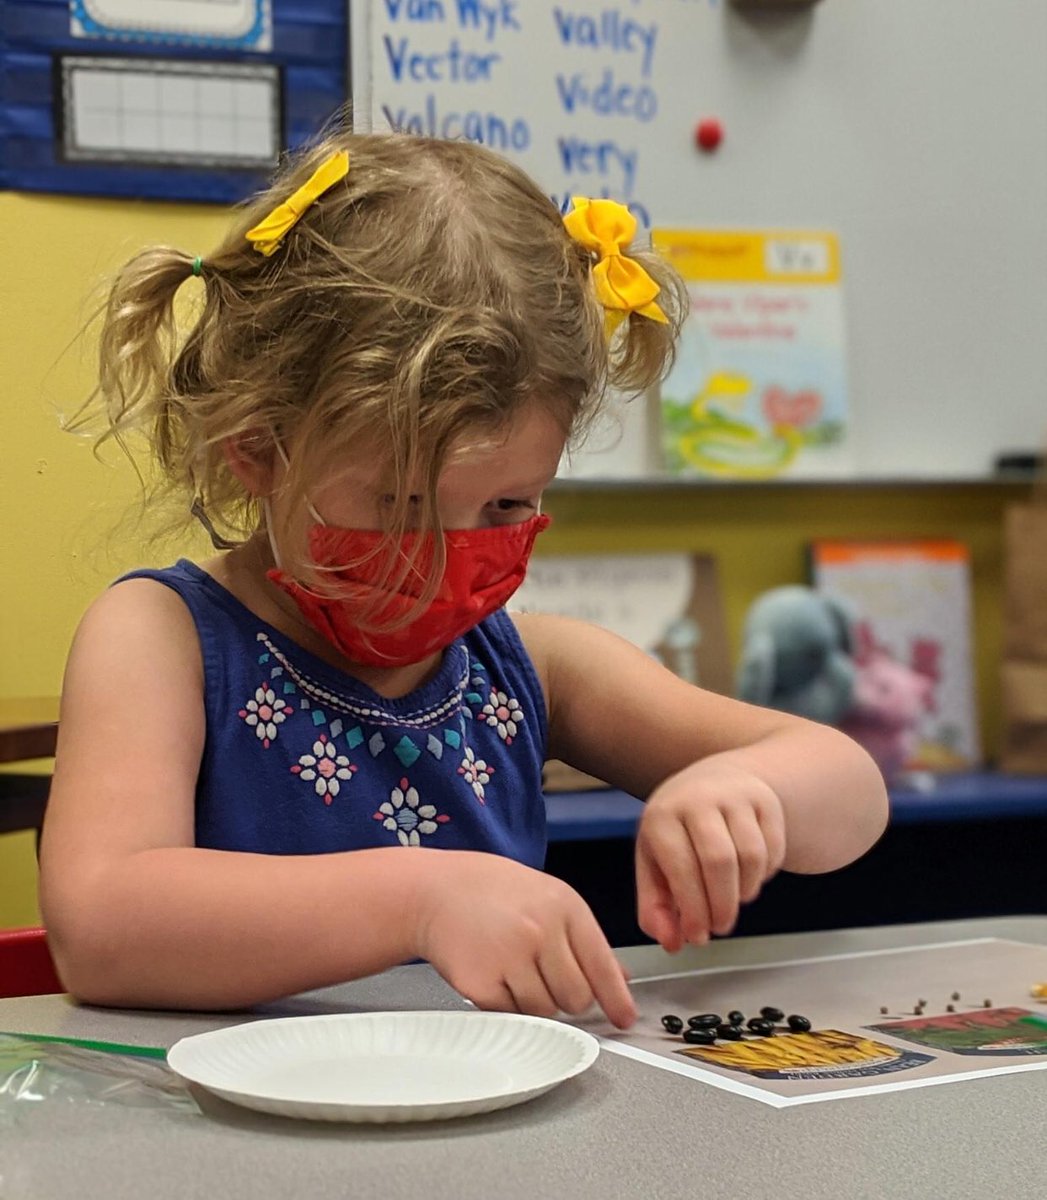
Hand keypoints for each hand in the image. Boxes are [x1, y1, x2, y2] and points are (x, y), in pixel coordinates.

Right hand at [413, 851, 635, 1028]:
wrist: (436, 891)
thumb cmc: (494, 892)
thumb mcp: (548, 897)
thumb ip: (585, 939)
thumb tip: (620, 979)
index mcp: (564, 906)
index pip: (601, 965)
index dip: (616, 999)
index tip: (624, 1018)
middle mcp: (540, 931)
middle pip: (577, 998)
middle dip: (568, 997)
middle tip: (547, 976)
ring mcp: (509, 958)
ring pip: (545, 1012)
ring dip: (535, 1002)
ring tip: (515, 968)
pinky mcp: (481, 983)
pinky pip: (511, 1015)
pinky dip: (507, 1004)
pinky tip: (496, 973)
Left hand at [635, 759, 786, 951]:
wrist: (712, 781)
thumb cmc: (678, 831)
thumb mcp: (654, 862)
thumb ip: (655, 907)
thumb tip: (671, 943)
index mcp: (662, 815)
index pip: (682, 868)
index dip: (693, 909)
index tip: (698, 936)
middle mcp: (698, 798)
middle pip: (720, 862)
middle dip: (722, 905)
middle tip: (720, 927)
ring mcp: (734, 795)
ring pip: (752, 856)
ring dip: (746, 891)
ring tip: (733, 899)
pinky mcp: (765, 800)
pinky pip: (774, 849)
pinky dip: (764, 874)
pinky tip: (748, 877)